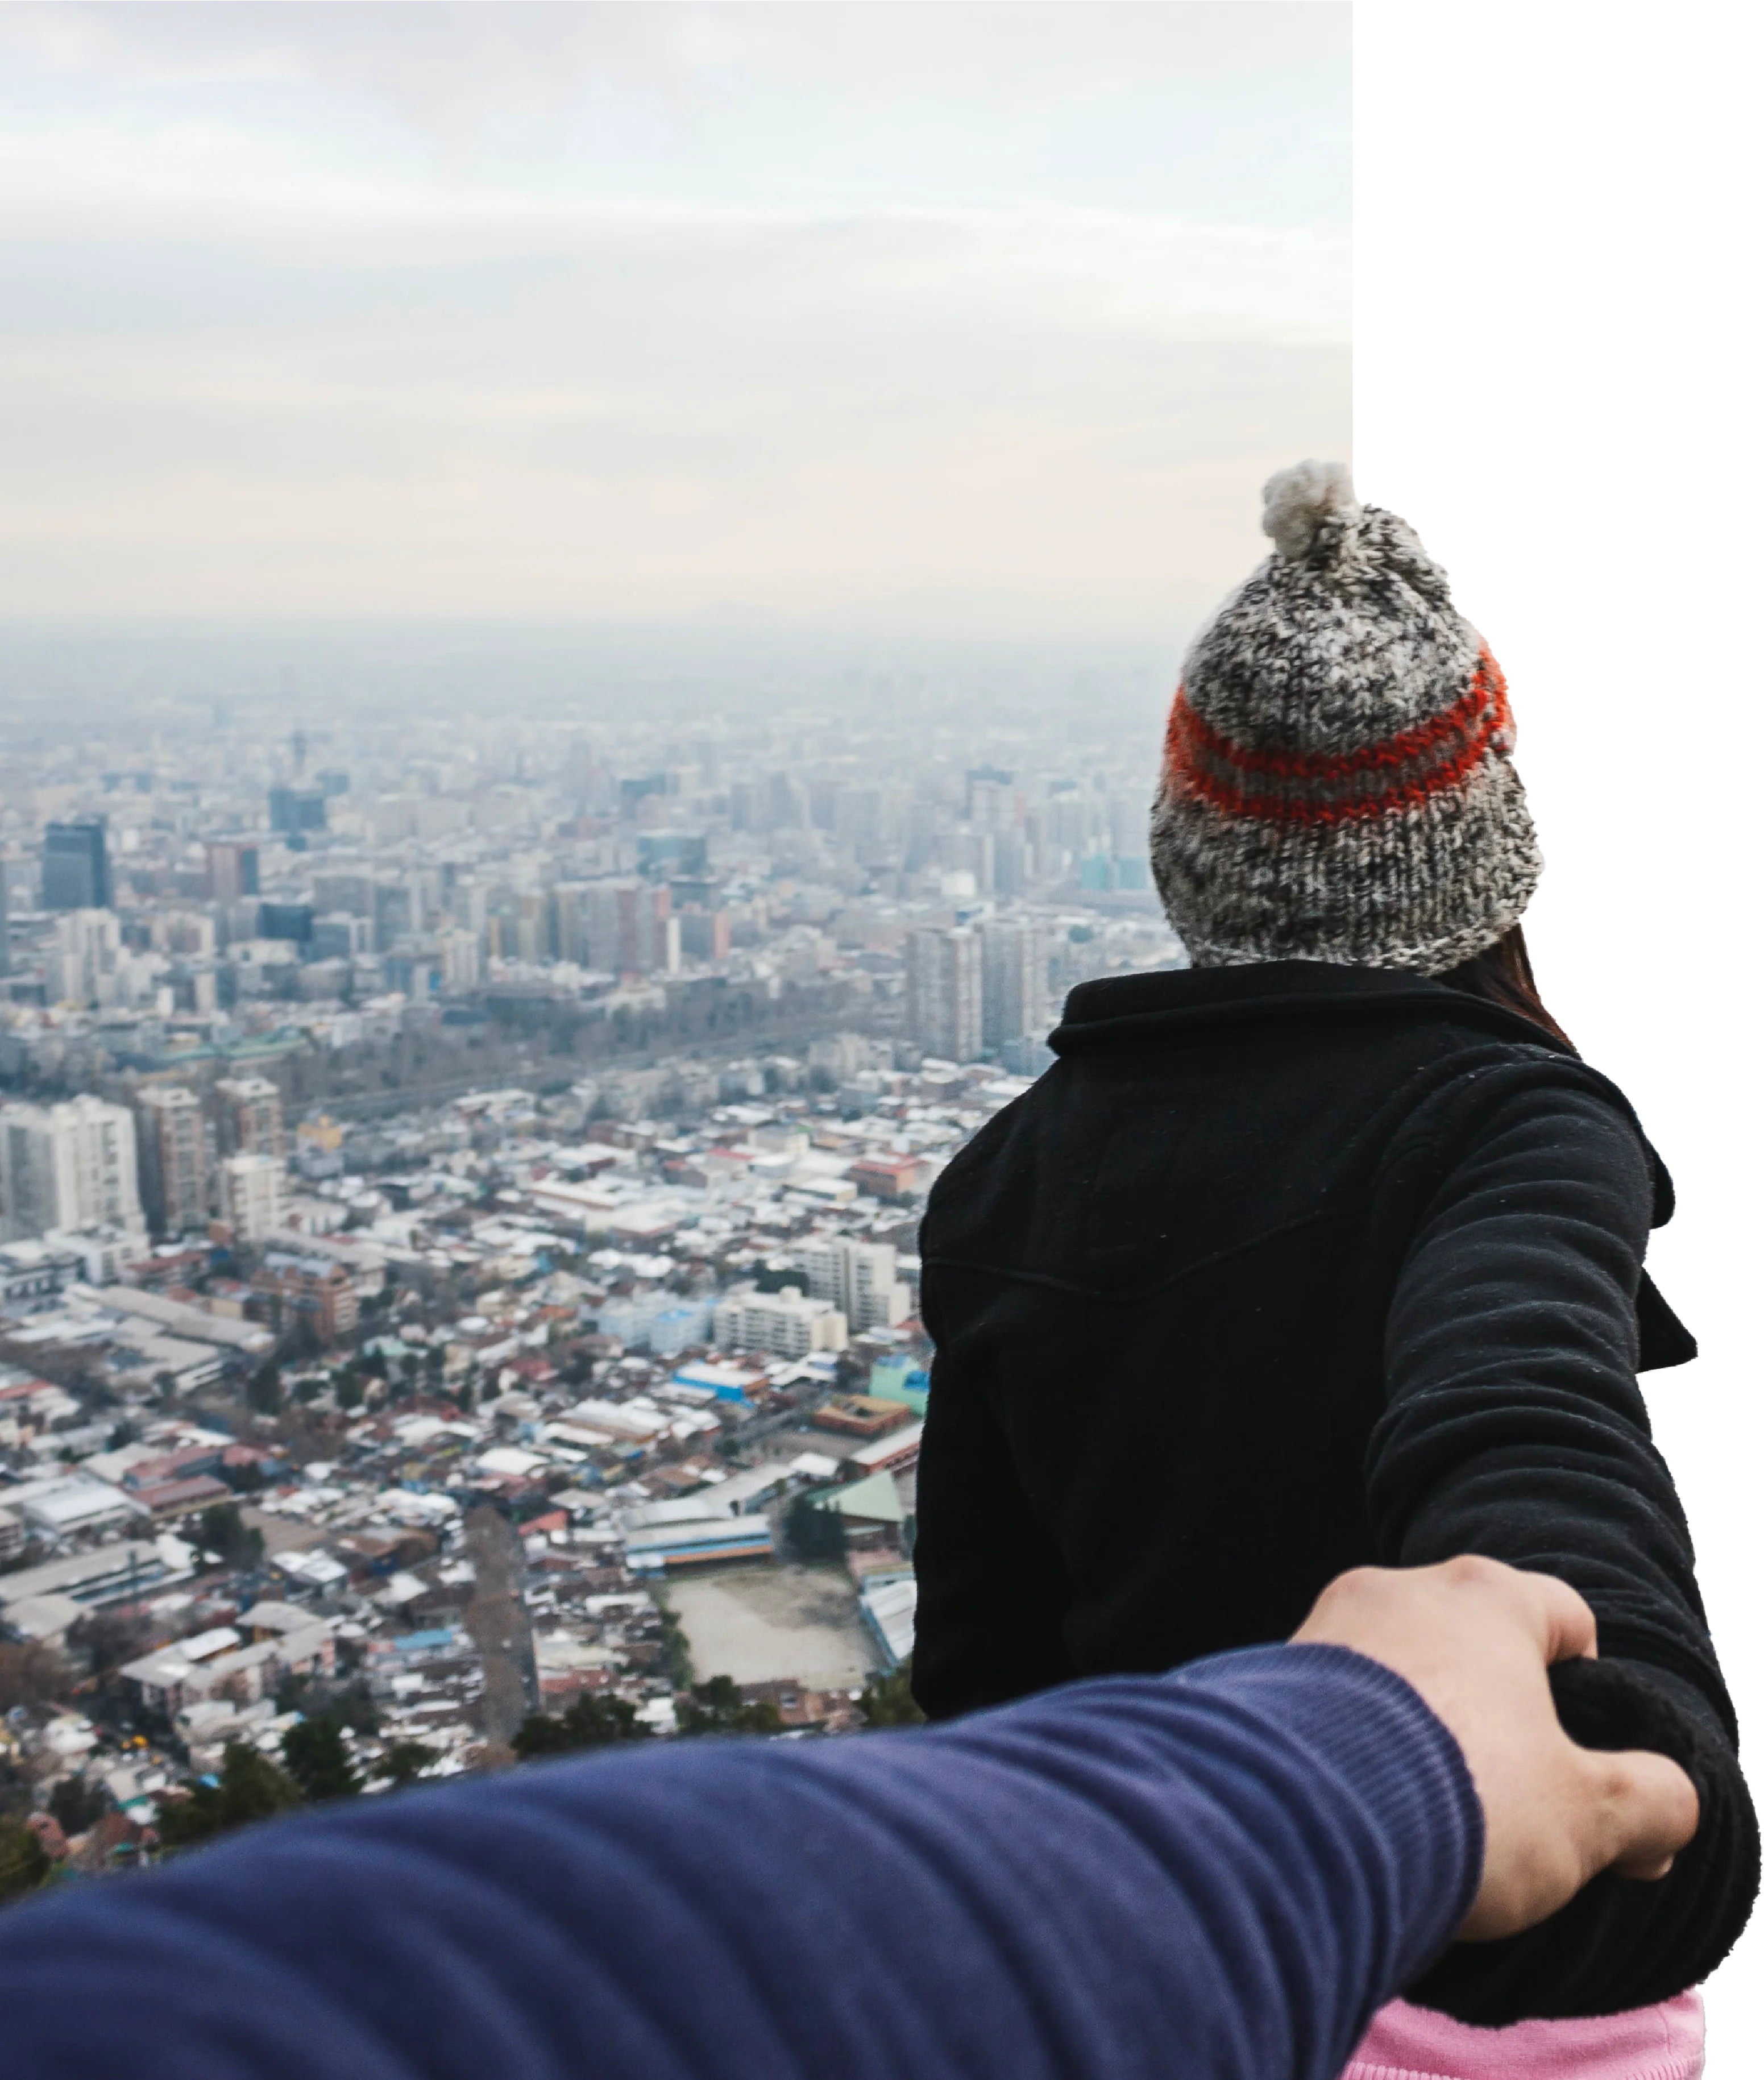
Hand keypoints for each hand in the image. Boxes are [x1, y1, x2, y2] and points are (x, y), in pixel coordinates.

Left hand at [1291, 1556, 1699, 1940]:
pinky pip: (1333, 1705)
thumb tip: (1669, 1807)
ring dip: (1420, 1731)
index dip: (1588, 1686)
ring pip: (1400, 1673)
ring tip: (1430, 1813)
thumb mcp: (1590, 1816)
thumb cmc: (1465, 1800)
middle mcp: (1401, 1589)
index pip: (1564, 1616)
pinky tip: (1364, 1809)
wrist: (1303, 1822)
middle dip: (1496, 1713)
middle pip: (1475, 1645)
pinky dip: (1355, 1746)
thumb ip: (1652, 1802)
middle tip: (1509, 1798)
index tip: (1582, 1751)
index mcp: (1488, 1597)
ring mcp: (1327, 1627)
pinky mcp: (1268, 1675)